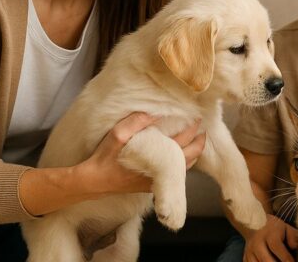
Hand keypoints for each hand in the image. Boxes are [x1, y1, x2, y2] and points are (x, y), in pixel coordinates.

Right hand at [76, 112, 204, 195]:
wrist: (95, 182)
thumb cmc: (106, 158)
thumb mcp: (117, 135)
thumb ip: (136, 122)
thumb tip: (155, 112)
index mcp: (157, 159)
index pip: (183, 143)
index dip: (192, 130)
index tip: (197, 118)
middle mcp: (162, 173)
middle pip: (191, 157)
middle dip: (199, 142)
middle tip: (203, 129)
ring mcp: (158, 181)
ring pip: (186, 168)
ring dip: (194, 154)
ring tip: (197, 140)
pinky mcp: (153, 186)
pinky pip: (176, 175)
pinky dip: (184, 164)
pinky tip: (181, 154)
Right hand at [243, 214, 297, 261]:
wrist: (254, 224)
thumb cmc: (275, 228)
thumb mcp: (286, 228)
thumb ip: (293, 237)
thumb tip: (295, 248)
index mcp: (269, 234)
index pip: (276, 246)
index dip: (285, 257)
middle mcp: (257, 243)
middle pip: (266, 260)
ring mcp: (250, 251)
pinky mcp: (246, 258)